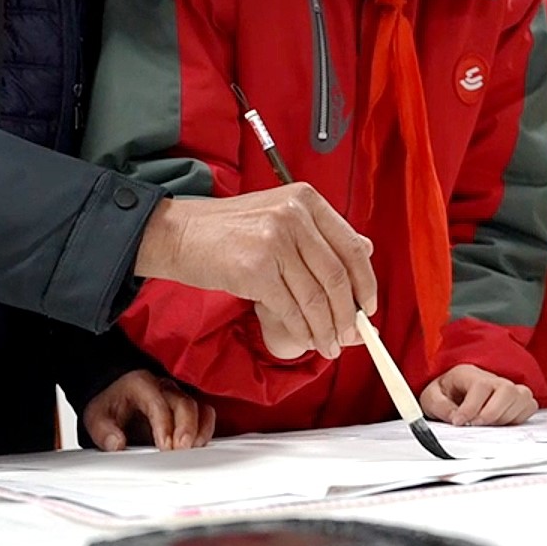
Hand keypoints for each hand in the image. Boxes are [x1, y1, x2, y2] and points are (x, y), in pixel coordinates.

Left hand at [82, 370, 216, 451]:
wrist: (115, 394)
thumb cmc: (109, 404)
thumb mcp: (96, 417)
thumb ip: (103, 432)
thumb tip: (116, 444)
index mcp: (141, 385)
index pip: (158, 403)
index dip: (164, 426)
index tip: (164, 447)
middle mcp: (164, 388)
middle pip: (184, 404)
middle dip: (186, 429)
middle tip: (181, 451)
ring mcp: (178, 397)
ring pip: (200, 408)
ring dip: (200, 430)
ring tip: (193, 450)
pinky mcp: (187, 410)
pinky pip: (205, 416)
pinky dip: (204, 432)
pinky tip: (197, 448)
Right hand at [135, 185, 376, 359]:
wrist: (178, 233)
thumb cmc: (227, 230)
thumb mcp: (277, 216)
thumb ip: (318, 233)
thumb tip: (364, 250)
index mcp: (305, 199)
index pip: (351, 246)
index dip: (366, 282)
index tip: (368, 306)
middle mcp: (294, 215)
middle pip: (337, 276)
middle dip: (348, 314)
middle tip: (351, 335)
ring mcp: (274, 241)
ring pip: (316, 298)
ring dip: (326, 328)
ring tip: (329, 345)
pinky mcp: (256, 269)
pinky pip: (291, 309)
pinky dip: (303, 331)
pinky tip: (305, 340)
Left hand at [419, 364, 537, 426]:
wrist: (451, 394)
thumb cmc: (443, 394)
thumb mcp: (431, 398)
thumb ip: (440, 407)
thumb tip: (456, 418)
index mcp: (468, 373)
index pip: (480, 386)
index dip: (472, 407)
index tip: (460, 422)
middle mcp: (492, 377)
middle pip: (507, 389)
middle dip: (492, 413)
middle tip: (476, 424)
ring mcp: (507, 387)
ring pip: (521, 398)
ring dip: (504, 417)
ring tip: (486, 424)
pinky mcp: (518, 399)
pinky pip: (529, 406)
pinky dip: (518, 418)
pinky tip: (500, 422)